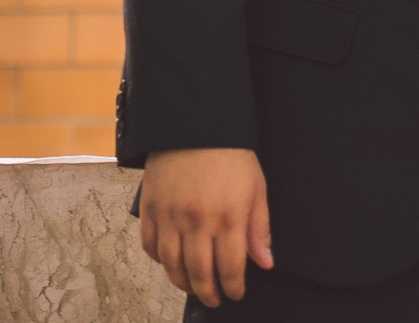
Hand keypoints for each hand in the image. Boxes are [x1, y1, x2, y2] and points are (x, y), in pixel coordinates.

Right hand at [139, 147, 271, 307]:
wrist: (196, 123)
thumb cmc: (230, 153)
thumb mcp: (256, 186)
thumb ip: (259, 227)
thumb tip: (265, 263)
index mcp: (228, 215)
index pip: (230, 267)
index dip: (233, 287)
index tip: (236, 293)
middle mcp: (197, 221)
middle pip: (199, 274)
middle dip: (209, 293)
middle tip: (214, 298)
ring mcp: (170, 216)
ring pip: (172, 266)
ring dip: (183, 283)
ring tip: (194, 286)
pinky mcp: (150, 208)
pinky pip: (150, 247)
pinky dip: (159, 260)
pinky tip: (170, 261)